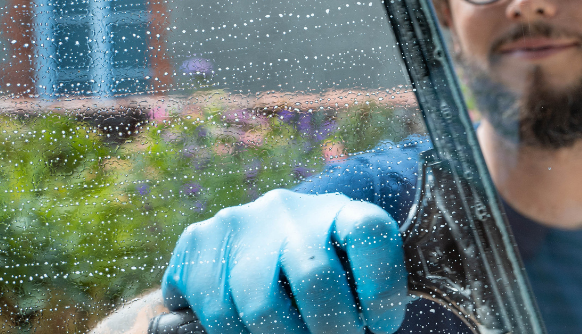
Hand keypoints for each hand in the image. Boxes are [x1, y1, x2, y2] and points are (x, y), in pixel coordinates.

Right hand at [161, 190, 409, 333]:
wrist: (255, 243)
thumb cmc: (320, 270)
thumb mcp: (348, 270)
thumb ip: (361, 292)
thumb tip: (371, 327)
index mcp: (338, 212)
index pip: (369, 232)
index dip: (382, 286)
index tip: (383, 324)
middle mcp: (288, 211)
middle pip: (315, 279)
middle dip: (332, 329)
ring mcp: (240, 222)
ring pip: (262, 307)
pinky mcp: (198, 241)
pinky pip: (219, 312)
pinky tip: (254, 332)